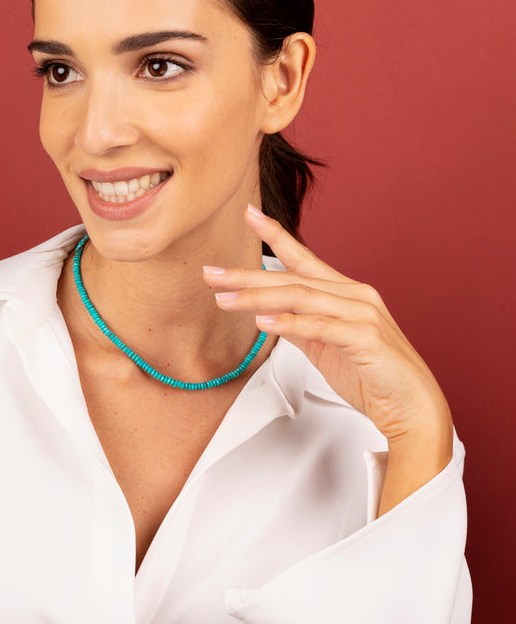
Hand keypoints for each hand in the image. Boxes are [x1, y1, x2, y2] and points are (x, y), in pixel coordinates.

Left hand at [203, 204, 452, 508]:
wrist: (413, 409)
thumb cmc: (373, 377)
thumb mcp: (326, 346)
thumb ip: (300, 325)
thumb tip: (268, 314)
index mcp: (345, 292)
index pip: (303, 257)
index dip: (275, 234)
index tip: (249, 214)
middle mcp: (354, 295)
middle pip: (292, 277)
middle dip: (247, 275)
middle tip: (211, 273)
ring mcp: (361, 314)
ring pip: (301, 297)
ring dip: (257, 297)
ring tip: (224, 298)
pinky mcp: (365, 338)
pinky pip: (319, 326)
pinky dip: (289, 322)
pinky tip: (263, 320)